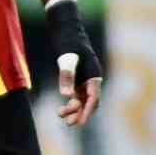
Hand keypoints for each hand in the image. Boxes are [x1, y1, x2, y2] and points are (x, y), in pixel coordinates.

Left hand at [45, 0, 103, 128]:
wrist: (68, 31)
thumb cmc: (68, 44)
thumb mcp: (66, 60)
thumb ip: (66, 76)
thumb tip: (65, 95)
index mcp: (94, 76)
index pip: (93, 98)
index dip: (86, 112)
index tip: (78, 122)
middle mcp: (93, 79)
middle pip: (90, 102)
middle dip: (80, 113)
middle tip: (68, 123)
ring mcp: (86, 80)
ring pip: (84, 100)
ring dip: (75, 109)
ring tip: (61, 116)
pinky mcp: (79, 78)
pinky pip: (78, 95)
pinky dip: (72, 102)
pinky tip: (62, 108)